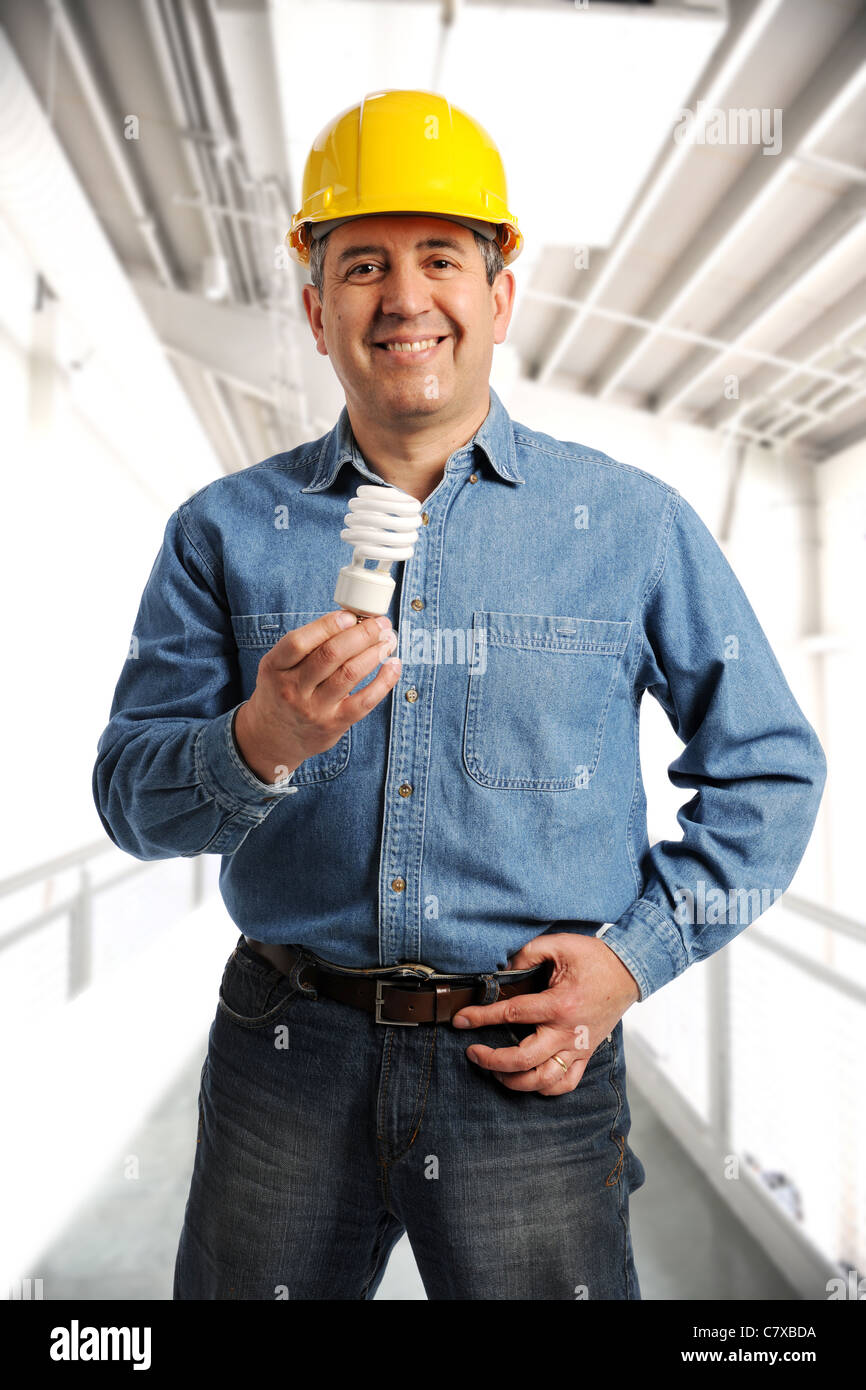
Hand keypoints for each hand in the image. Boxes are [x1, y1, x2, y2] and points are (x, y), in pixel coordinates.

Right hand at [234, 609, 399, 783]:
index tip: (351, 616)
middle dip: (361, 634)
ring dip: (375, 652)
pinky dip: (384, 681)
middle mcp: (292, 688)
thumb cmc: (282, 691)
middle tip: (380, 624)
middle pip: (330, 655)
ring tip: (388, 640)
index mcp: (275, 667)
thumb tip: (351, 620)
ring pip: (350, 674)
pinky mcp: (334, 724)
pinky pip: (365, 700)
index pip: (299, 641)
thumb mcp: (279, 666)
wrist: (273, 739)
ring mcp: (314, 708)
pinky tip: (393, 665)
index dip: (328, 625)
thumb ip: (306, 645)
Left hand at [451, 932, 640, 1094]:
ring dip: (514, 1081)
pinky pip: (565, 1083)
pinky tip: (528, 1080)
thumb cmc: (594, 957)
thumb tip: (500, 969)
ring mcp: (578, 1048)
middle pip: (523, 1059)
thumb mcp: (559, 944)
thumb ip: (526, 954)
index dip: (481, 1018)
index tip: (460, 1020)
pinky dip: (545, 1089)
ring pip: (542, 1080)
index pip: (511, 1013)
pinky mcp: (586, 1055)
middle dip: (491, 1060)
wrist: (629, 971)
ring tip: (496, 1071)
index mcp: (558, 1004)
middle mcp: (567, 1032)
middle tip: (473, 1053)